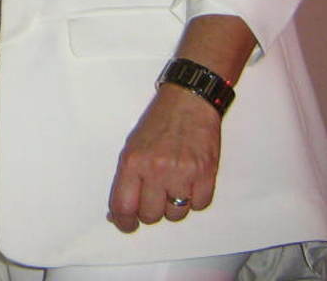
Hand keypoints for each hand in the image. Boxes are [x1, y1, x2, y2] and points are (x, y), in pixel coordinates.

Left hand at [106, 83, 221, 232]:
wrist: (188, 101)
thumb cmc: (159, 122)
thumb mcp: (132, 147)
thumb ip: (126, 179)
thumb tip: (120, 211)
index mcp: (133, 162)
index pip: (123, 206)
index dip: (124, 221)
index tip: (126, 224)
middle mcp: (157, 169)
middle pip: (151, 216)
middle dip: (151, 212)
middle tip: (154, 198)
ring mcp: (183, 172)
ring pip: (176, 215)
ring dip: (174, 206)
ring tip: (174, 185)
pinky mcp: (206, 173)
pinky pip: (200, 205)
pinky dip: (196, 199)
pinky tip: (190, 182)